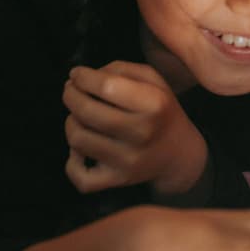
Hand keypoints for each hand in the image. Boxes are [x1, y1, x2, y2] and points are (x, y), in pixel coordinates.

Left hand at [63, 61, 207, 195]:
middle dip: (70, 96)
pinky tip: (81, 150)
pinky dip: (72, 161)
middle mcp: (141, 132)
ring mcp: (128, 160)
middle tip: (71, 91)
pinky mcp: (117, 180)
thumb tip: (82, 78)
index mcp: (153, 103)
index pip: (106, 85)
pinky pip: (79, 175)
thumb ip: (120, 70)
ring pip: (77, 139)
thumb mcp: (153, 81)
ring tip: (79, 117)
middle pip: (86, 111)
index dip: (83, 77)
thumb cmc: (162, 111)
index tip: (77, 74)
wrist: (179, 155)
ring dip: (71, 123)